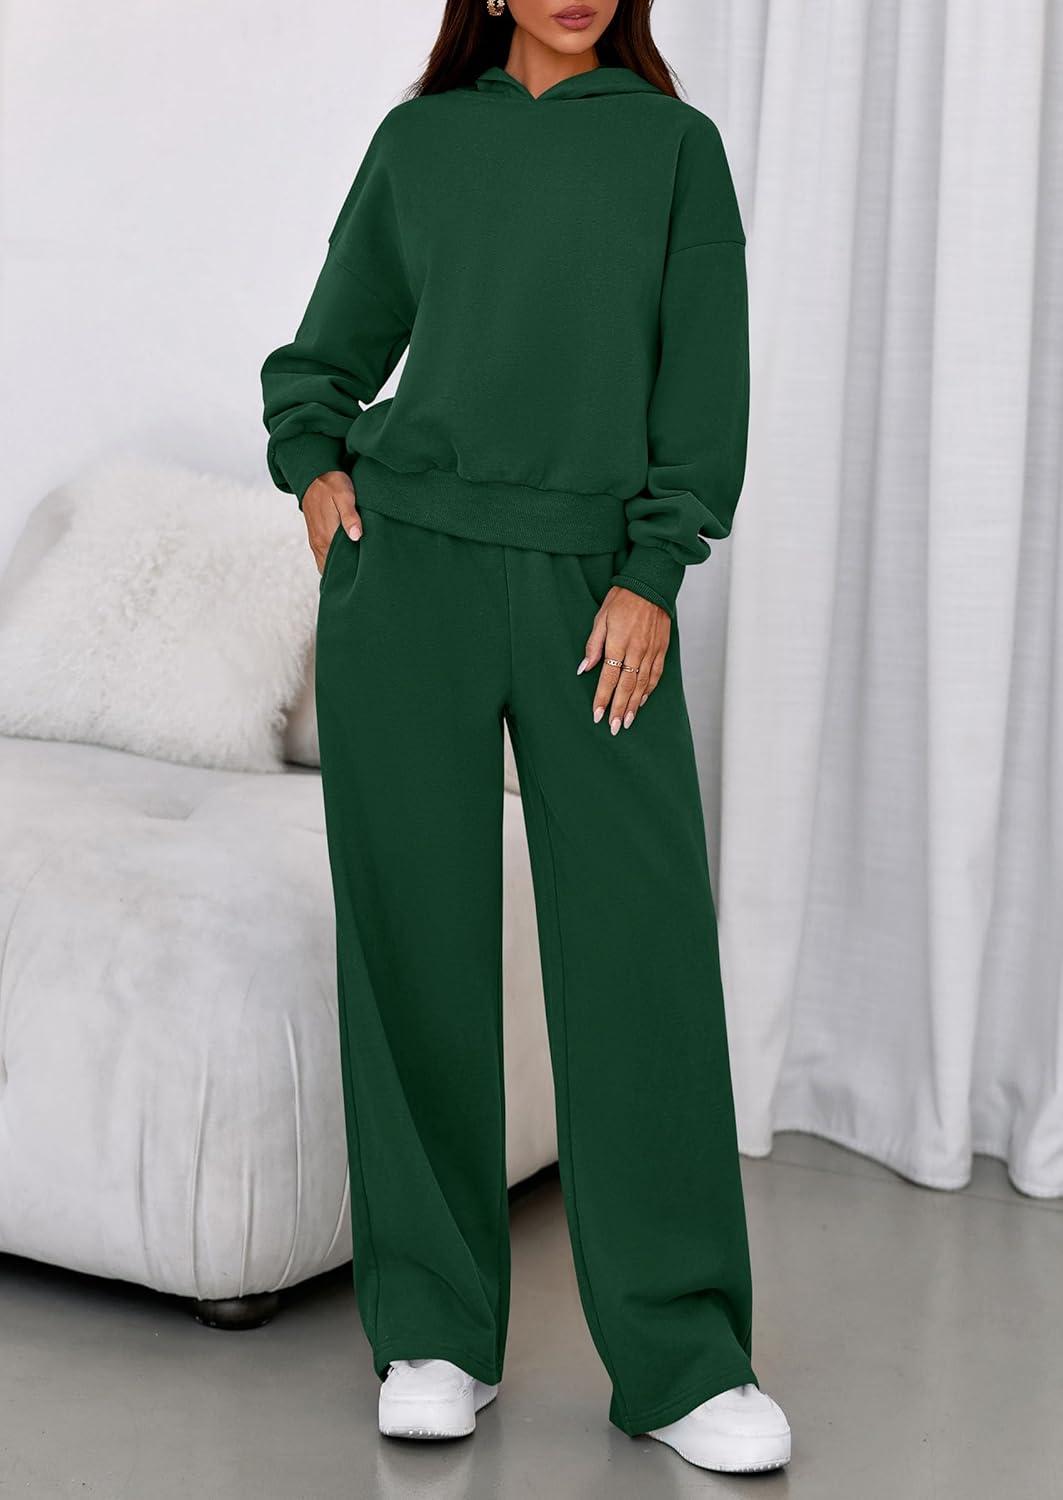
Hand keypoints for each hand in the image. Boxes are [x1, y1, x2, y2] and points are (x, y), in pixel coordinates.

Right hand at [303, 470, 361, 572]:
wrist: (314, 474)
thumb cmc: (332, 484)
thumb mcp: (345, 496)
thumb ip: (350, 516)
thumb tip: (356, 536)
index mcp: (326, 535)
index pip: (337, 565)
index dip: (349, 572)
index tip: (364, 575)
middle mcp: (319, 542)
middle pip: (331, 568)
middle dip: (345, 573)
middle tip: (363, 574)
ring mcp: (316, 540)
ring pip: (326, 563)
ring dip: (339, 566)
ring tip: (356, 569)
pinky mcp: (316, 536)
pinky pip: (323, 556)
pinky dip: (333, 560)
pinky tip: (346, 557)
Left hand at [578, 586, 670, 733]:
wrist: (650, 585)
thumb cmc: (621, 599)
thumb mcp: (600, 618)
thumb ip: (593, 646)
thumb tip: (583, 669)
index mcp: (618, 642)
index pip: (609, 677)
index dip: (602, 698)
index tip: (597, 715)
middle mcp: (637, 650)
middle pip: (627, 686)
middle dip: (618, 709)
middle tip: (613, 727)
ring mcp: (651, 651)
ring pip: (642, 685)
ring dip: (633, 705)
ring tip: (626, 722)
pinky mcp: (662, 649)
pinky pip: (656, 675)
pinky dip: (648, 691)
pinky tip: (641, 702)